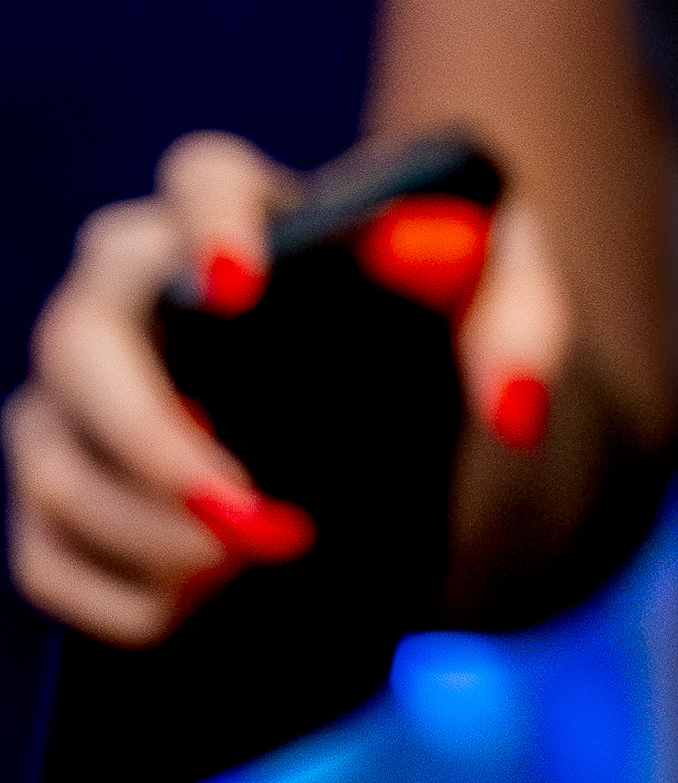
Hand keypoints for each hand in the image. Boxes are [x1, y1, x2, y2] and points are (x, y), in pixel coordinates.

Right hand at [9, 132, 577, 644]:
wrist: (393, 397)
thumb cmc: (432, 316)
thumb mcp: (503, 298)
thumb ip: (524, 326)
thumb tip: (513, 412)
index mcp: (242, 211)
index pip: (204, 177)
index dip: (210, 225)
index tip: (240, 288)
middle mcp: (132, 286)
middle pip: (83, 340)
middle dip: (155, 441)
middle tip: (259, 520)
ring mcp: (78, 385)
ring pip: (51, 454)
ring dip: (141, 531)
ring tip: (248, 569)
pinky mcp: (63, 475)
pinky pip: (39, 545)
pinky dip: (109, 593)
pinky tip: (192, 605)